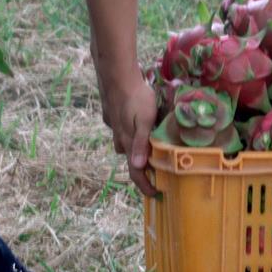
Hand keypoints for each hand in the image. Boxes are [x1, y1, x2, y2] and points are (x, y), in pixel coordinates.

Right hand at [104, 73, 159, 197]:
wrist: (116, 76)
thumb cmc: (136, 97)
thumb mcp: (144, 120)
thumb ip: (141, 143)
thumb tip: (139, 167)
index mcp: (128, 142)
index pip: (135, 172)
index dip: (145, 186)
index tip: (155, 194)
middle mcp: (120, 138)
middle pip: (131, 160)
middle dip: (143, 169)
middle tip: (158, 172)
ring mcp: (114, 127)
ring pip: (125, 145)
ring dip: (136, 151)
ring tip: (150, 150)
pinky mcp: (113, 117)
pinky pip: (122, 131)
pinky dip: (130, 134)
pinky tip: (136, 126)